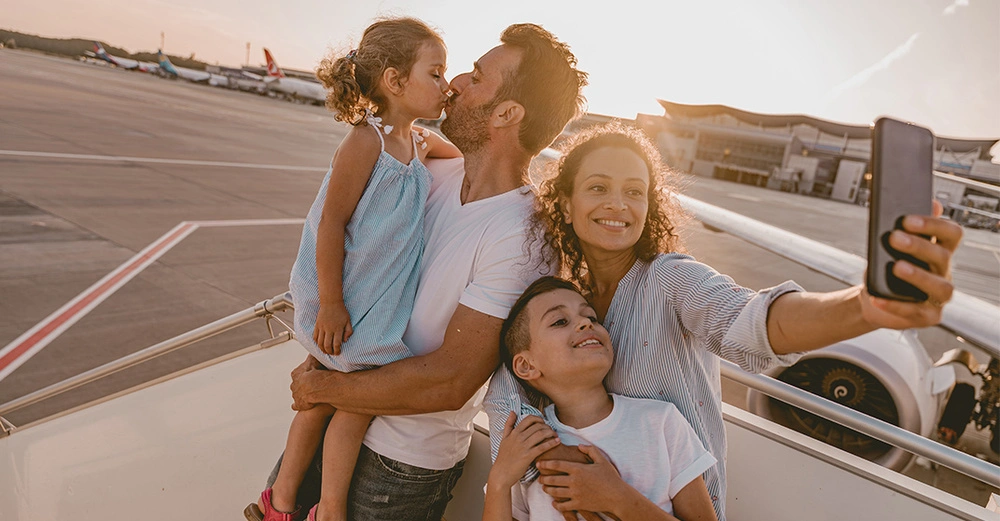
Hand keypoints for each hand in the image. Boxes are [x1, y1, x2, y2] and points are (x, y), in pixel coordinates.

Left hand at [290, 355, 329, 410]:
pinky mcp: (298, 404)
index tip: (310, 374)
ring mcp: (295, 395)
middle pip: (297, 384)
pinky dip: (299, 405)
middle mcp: (293, 385)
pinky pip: (296, 405)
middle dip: (302, 385)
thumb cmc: (315, 371)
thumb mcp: (314, 359)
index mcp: (295, 374)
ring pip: (297, 394)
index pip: (298, 373)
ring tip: (312, 394)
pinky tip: (305, 405)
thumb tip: (314, 348)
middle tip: (312, 385)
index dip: (305, 374)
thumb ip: (313, 355)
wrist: (314, 386)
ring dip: (302, 394)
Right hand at [314, 301, 352, 354]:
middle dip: (330, 352)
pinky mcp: (317, 325)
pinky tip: (320, 344)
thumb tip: (345, 341)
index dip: (337, 351)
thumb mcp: (348, 321)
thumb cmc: (341, 312)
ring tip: (326, 351)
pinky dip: (317, 342)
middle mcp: (329, 329)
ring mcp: (322, 327)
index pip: (336, 344)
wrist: (331, 302)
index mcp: (338, 329)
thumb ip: (348, 331)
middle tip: (332, 353)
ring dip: (322, 349)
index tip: (338, 353)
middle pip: (327, 345)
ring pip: (320, 343)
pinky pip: (315, 337)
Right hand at [488, 413, 560, 488]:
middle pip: (537, 426)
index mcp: (514, 433)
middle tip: (552, 430)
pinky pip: (542, 447)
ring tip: (555, 435)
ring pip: (541, 434)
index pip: (529, 419)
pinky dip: (551, 443)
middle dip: (547, 426)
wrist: (501, 473)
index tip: (543, 423)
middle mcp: (519, 437)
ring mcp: (523, 446)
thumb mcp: (504, 439)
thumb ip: (508, 425)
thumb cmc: (503, 458)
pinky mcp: (528, 456)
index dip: (539, 419)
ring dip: (551, 433)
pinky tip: (557, 442)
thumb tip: (512, 412)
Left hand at [537, 445, 626, 517]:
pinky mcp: (578, 504)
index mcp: (578, 469)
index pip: (557, 464)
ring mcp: (576, 494)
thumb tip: (579, 445)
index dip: (545, 463)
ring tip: (544, 488)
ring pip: (555, 492)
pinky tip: (555, 502)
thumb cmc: (610, 477)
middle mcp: (574, 481)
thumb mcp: (601, 460)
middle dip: (543, 478)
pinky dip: (556, 504)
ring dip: (547, 490)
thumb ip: (590, 450)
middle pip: (552, 479)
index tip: (539, 463)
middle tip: (539, 477)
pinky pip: (563, 506)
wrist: (618, 496)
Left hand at [862, 201, 962, 328]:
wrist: (873, 297)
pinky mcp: (927, 316)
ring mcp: (938, 297)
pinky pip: (915, 312)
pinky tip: (877, 297)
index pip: (951, 234)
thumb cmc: (885, 268)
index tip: (907, 220)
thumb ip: (906, 227)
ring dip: (919, 276)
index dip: (933, 225)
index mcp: (940, 251)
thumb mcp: (890, 247)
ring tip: (896, 267)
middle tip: (894, 237)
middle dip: (919, 246)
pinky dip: (895, 305)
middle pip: (943, 257)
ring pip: (941, 287)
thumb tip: (930, 203)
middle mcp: (944, 273)